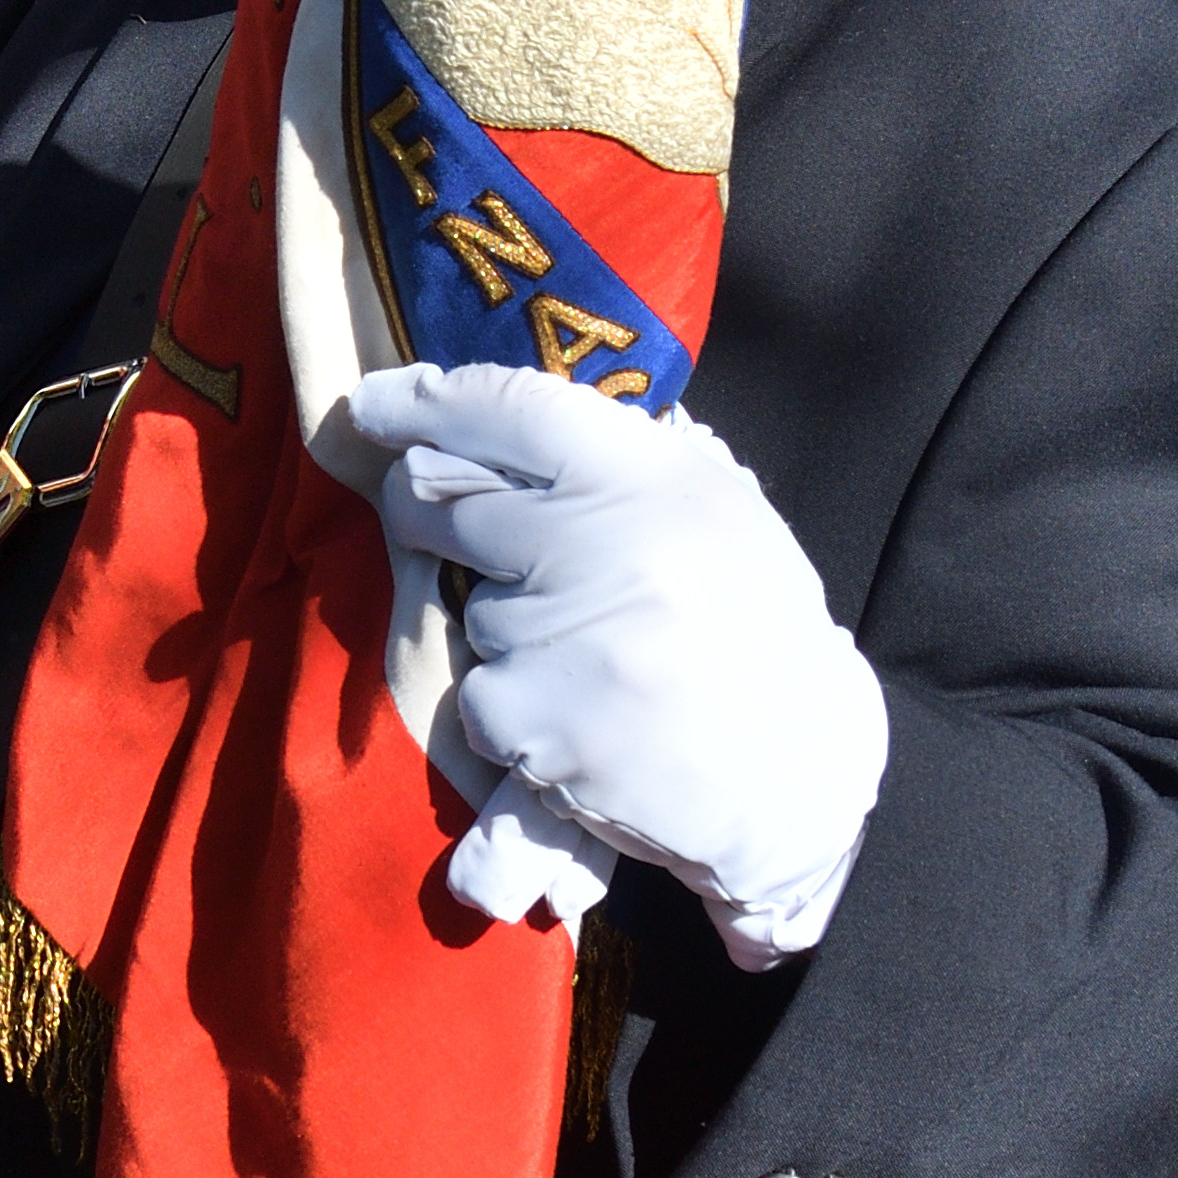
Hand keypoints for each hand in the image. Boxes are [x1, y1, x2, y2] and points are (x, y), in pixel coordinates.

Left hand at [350, 361, 887, 969]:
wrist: (803, 776)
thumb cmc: (756, 626)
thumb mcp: (714, 509)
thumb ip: (620, 461)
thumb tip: (491, 421)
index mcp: (653, 476)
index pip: (510, 408)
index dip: (425, 401)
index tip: (374, 405)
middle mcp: (602, 545)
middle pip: (452, 507)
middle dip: (430, 515)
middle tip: (448, 528)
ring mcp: (563, 640)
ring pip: (468, 615)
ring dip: (505, 632)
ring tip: (592, 660)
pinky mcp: (538, 730)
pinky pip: (479, 703)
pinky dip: (515, 713)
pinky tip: (585, 720)